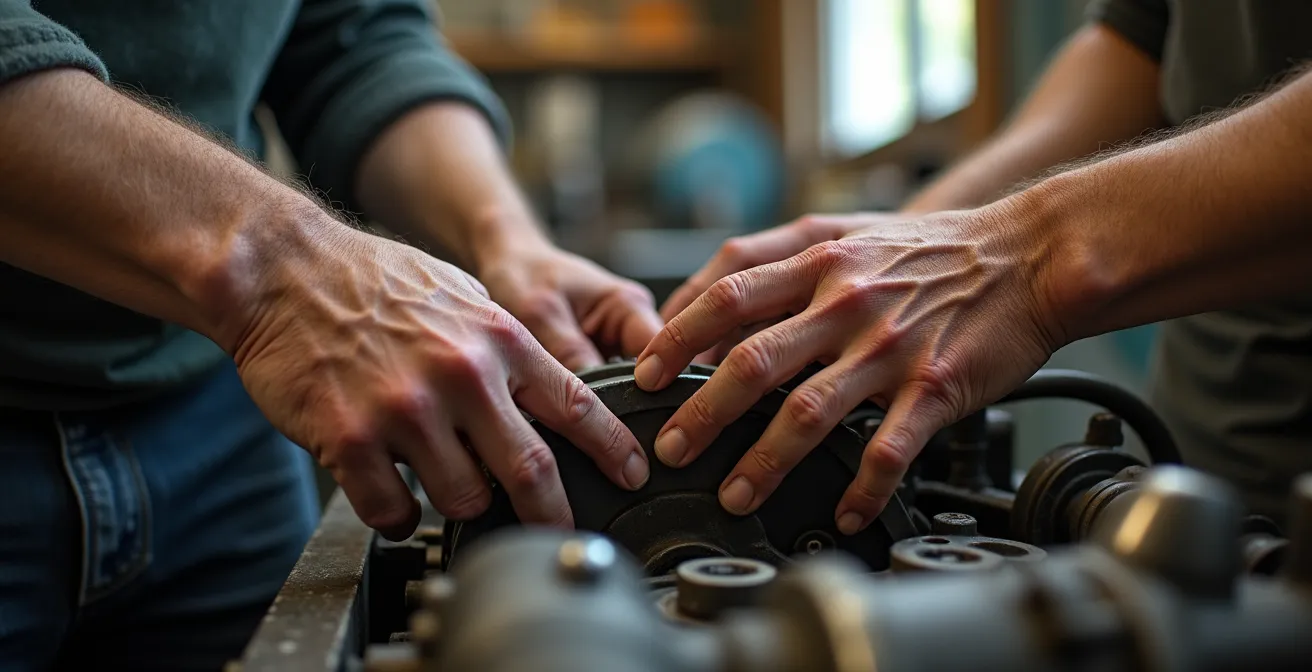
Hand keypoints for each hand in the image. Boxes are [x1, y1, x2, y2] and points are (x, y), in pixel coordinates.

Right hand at [226, 222, 649, 538]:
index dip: (614, 449)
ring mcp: (405, 411)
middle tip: (561, 532)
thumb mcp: (463, 296)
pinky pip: (392, 511)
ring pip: (463, 499)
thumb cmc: (374, 282)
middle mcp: (461, 375)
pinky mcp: (350, 440)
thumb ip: (505, 347)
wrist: (285, 270)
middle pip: (531, 471)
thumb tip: (548, 397)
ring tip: (442, 482)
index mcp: (498, 338)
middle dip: (555, 514)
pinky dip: (399, 516)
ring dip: (460, 504)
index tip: (634, 474)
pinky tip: (393, 496)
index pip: (578, 404)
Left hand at [632, 203, 1064, 534]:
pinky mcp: (935, 387)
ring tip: (734, 494)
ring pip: (806, 412)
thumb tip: (707, 297)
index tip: (644, 376)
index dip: (675, 336)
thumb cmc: (932, 250)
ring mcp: (888, 347)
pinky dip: (863, 487)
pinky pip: (888, 449)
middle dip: (698, 412)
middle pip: (750, 360)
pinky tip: (846, 511)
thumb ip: (777, 258)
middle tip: (668, 449)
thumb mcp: (846, 231)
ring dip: (762, 461)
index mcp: (818, 260)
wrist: (1030, 254)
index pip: (724, 294)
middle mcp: (845, 301)